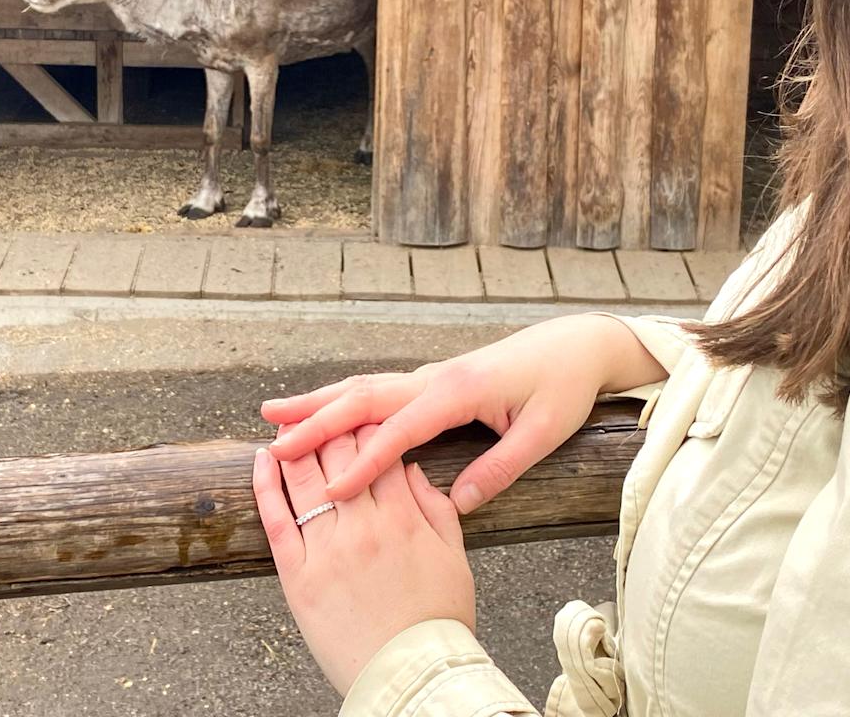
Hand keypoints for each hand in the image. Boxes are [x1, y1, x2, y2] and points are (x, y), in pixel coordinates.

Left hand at [253, 422, 473, 696]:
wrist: (410, 673)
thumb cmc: (438, 618)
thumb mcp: (453, 556)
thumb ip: (434, 506)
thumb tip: (411, 469)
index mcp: (403, 517)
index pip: (382, 451)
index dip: (371, 424)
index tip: (362, 408)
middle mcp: (363, 525)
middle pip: (341, 455)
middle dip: (332, 425)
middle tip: (321, 405)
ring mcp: (328, 549)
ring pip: (305, 479)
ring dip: (295, 444)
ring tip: (286, 423)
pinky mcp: (298, 576)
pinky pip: (277, 521)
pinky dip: (266, 485)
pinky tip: (264, 458)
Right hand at [260, 314, 665, 513]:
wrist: (577, 344)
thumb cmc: (564, 387)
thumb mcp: (543, 433)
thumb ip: (500, 468)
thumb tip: (458, 507)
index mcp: (459, 391)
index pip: (400, 431)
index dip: (365, 461)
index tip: (332, 490)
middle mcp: (436, 379)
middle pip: (365, 399)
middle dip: (317, 420)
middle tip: (272, 440)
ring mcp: (432, 376)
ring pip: (365, 388)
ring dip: (320, 402)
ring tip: (273, 413)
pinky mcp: (435, 381)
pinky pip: (379, 390)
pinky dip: (343, 399)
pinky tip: (324, 411)